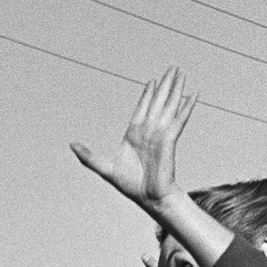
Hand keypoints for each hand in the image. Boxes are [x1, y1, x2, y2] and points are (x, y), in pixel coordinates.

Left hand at [72, 66, 195, 216]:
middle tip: (172, 67)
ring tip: (181, 72)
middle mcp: (149, 130)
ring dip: (175, 88)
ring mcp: (161, 133)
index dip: (147, 94)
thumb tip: (72, 145)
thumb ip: (89, 157)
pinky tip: (194, 94)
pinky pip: (180, 119)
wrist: (149, 198)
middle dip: (165, 84)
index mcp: (135, 134)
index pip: (142, 108)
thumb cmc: (131, 186)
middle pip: (158, 101)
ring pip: (169, 104)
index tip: (152, 81)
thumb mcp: (105, 168)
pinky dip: (187, 106)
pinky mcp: (170, 138)